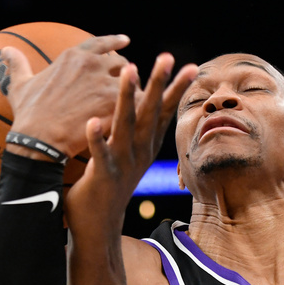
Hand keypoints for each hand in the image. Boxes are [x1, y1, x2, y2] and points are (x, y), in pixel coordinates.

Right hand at [2, 35, 130, 158]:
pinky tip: (139, 118)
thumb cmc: (28, 114)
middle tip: (127, 88)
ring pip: (131, 84)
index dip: (114, 41)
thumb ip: (18, 65)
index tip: (126, 42)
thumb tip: (5, 50)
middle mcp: (91, 64)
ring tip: (135, 106)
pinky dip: (137, 109)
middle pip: (121, 63)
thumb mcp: (20, 85)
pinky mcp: (113, 105)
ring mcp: (104, 83)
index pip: (99, 43)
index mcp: (73, 57)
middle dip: (125, 74)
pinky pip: (134, 103)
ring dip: (134, 93)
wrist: (38, 140)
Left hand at [65, 53, 197, 231]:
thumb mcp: (122, 157)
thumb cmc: (104, 188)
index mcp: (144, 147)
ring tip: (130, 70)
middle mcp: (139, 154)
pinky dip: (97, 138)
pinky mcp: (102, 177)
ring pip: (126, 125)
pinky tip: (92, 122)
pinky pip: (100, 155)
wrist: (98, 229)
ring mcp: (122, 164)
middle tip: (167, 56)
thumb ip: (126, 133)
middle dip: (159, 84)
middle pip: (151, 113)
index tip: (191, 66)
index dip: (175, 89)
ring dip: (128, 97)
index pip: (163, 113)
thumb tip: (132, 110)